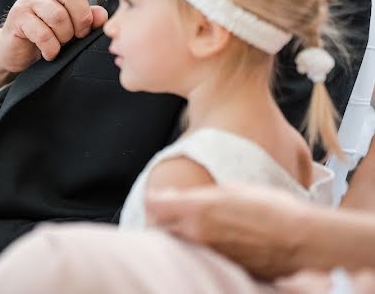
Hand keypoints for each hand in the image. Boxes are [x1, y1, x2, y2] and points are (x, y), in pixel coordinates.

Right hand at [0, 0, 107, 86]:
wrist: (14, 51)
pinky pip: (44, 33)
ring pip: (59, 17)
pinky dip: (51, 48)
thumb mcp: (71, 25)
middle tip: (78, 34)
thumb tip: (100, 15)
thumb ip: (87, 16)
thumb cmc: (47, 34)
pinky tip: (48, 52)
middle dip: (81, 19)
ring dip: (65, 37)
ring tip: (60, 44)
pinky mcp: (18, 17)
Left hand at [146, 185, 308, 279]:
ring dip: (178, 238)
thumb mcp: (234, 189)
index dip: (156, 199)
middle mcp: (196, 233)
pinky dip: (198, 252)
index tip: (160, 197)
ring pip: (177, 246)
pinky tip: (212, 245)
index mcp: (196, 208)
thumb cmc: (275, 209)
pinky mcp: (221, 269)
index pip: (153, 204)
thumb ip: (201, 195)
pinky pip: (200, 259)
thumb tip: (182, 197)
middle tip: (171, 215)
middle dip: (162, 221)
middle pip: (159, 228)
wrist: (305, 242)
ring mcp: (207, 254)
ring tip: (192, 230)